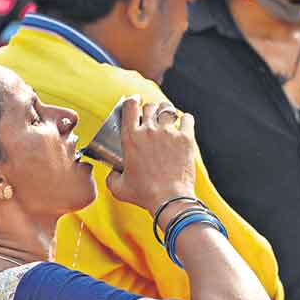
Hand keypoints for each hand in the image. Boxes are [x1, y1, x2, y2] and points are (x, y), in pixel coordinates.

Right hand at [105, 99, 196, 214]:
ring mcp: (169, 133)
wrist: (169, 199)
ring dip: (166, 112)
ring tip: (168, 118)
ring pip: (167, 109)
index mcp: (131, 137)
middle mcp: (149, 131)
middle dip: (150, 109)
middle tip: (153, 117)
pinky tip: (184, 125)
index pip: (130, 106)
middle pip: (150, 106)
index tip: (135, 101)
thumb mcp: (118, 188)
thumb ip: (111, 176)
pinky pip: (187, 119)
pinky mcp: (186, 138)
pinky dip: (185, 120)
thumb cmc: (144, 194)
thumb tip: (112, 171)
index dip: (133, 100)